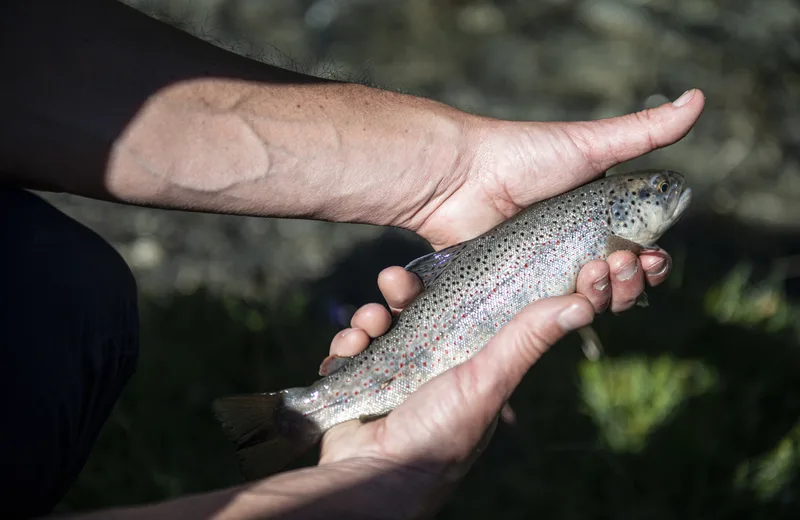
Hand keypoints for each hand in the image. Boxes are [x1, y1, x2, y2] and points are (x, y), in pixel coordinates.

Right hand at [311, 270, 593, 517]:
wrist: (378, 478)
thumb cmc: (440, 434)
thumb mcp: (488, 381)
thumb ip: (527, 339)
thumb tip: (586, 303)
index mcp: (465, 361)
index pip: (460, 308)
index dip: (450, 284)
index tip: (440, 266)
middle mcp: (430, 364)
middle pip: (414, 309)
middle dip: (401, 292)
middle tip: (392, 281)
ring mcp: (393, 373)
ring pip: (379, 324)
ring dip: (370, 317)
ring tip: (367, 325)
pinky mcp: (360, 382)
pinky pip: (351, 349)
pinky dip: (347, 344)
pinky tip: (349, 349)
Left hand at [390, 89, 703, 308]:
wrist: (459, 178)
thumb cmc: (522, 156)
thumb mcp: (590, 144)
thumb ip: (645, 131)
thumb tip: (700, 98)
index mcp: (597, 221)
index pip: (638, 255)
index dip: (651, 264)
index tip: (651, 257)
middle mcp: (573, 250)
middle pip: (620, 287)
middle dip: (633, 283)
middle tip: (623, 263)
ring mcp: (544, 273)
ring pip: (589, 305)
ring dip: (608, 297)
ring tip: (597, 273)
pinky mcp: (517, 292)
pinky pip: (548, 315)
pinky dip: (568, 313)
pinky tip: (573, 302)